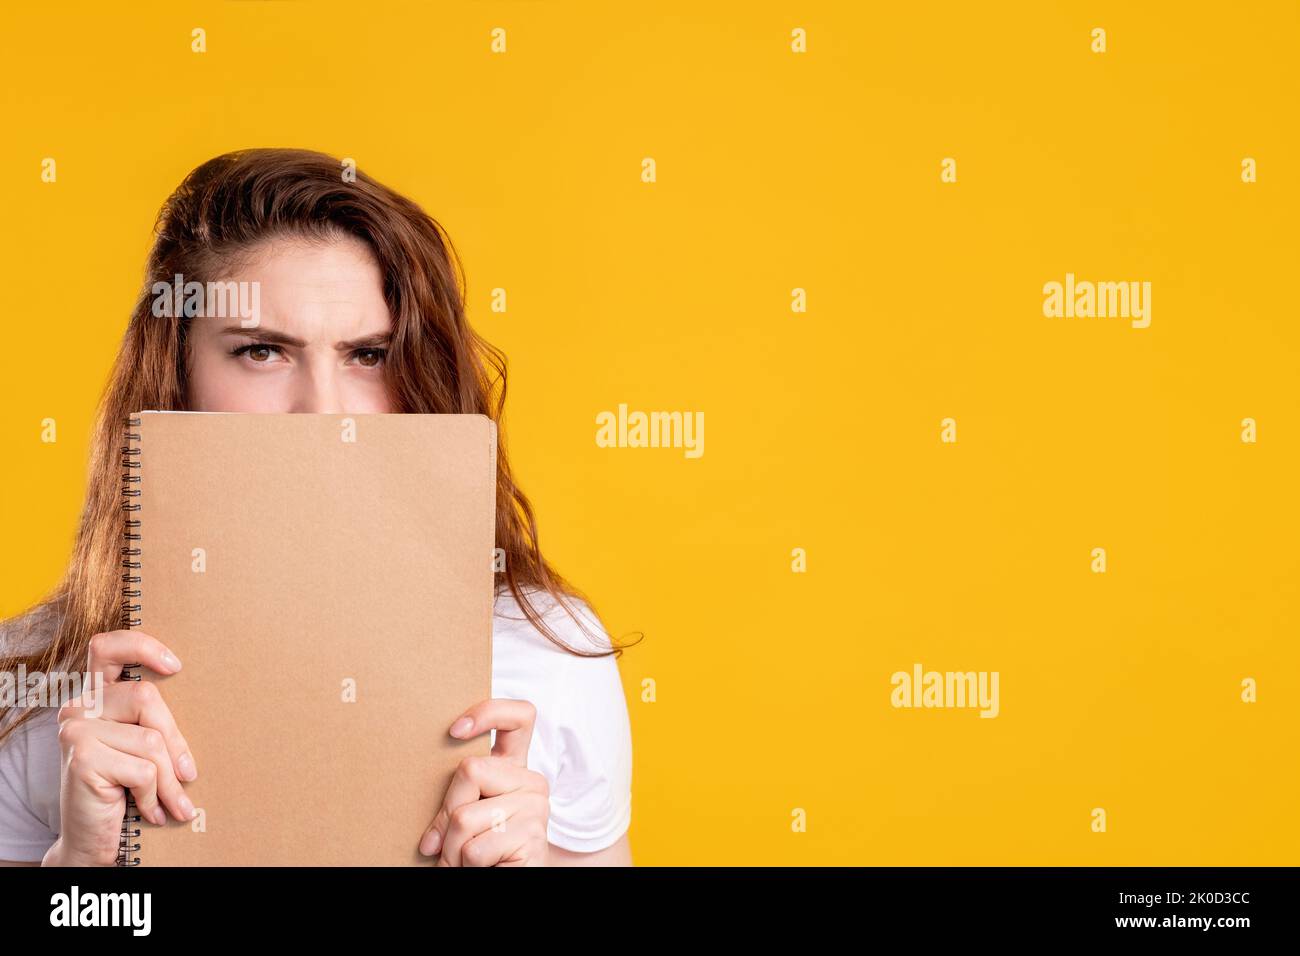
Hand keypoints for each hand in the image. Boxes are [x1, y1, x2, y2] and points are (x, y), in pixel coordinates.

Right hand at [42, 630, 197, 866]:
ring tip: (175, 803)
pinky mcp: (82, 758)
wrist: (90, 840)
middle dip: (175, 742)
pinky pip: (144, 769)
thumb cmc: (123, 789)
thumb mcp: (141, 749)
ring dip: (170, 780)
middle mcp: (78, 708)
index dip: (141, 646)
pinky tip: (150, 811)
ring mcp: (75, 731)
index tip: (175, 666)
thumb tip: (207, 701)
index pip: (106, 649)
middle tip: (189, 775)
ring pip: (151, 740)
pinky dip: (155, 795)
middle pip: (146, 699)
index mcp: (93, 698)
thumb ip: (152, 720)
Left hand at [419, 699, 550, 866]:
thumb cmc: (479, 852)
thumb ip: (459, 793)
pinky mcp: (533, 837)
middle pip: (470, 769)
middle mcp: (531, 782)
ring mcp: (536, 808)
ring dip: (452, 849)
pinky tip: (483, 869)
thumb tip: (435, 801)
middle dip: (447, 812)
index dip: (487, 713)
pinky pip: (475, 848)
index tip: (454, 731)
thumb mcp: (464, 814)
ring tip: (464, 860)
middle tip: (444, 842)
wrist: (507, 883)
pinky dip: (465, 866)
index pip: (519, 717)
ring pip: (465, 816)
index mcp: (514, 769)